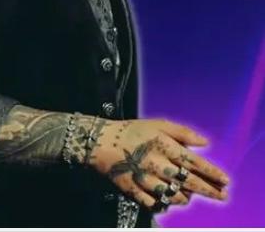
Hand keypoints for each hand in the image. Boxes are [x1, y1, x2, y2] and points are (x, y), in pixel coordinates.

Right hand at [88, 119, 229, 211]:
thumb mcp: (158, 124)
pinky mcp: (133, 190)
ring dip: (185, 197)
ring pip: (172, 195)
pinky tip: (168, 201)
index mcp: (163, 145)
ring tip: (189, 195)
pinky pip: (154, 203)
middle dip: (208, 190)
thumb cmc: (133, 131)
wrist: (102, 142)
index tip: (225, 180)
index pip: (193, 162)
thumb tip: (205, 142)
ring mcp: (144, 178)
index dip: (211, 172)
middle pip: (188, 181)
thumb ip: (182, 132)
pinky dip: (163, 204)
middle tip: (222, 196)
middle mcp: (156, 163)